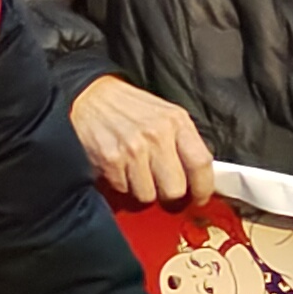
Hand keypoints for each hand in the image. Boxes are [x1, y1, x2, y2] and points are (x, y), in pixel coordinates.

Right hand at [69, 76, 217, 207]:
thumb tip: (198, 177)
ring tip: (135, 171)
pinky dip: (121, 183)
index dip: (203, 187)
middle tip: (162, 189)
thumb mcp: (164, 115)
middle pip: (175, 188)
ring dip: (142, 189)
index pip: (201, 163)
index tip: (199, 198)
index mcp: (176, 121)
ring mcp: (133, 149)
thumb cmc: (128, 108)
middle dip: (169, 195)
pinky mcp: (111, 160)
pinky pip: (124, 189)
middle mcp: (157, 135)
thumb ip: (183, 143)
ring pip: (148, 195)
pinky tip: (119, 166)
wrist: (89, 96)